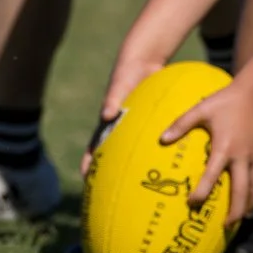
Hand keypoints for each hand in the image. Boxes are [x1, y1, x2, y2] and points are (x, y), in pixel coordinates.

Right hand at [83, 51, 166, 175]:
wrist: (144, 60)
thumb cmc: (127, 72)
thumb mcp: (119, 85)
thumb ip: (113, 98)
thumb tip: (107, 115)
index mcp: (108, 122)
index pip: (95, 146)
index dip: (89, 163)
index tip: (85, 180)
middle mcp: (119, 127)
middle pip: (114, 154)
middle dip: (111, 172)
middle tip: (112, 192)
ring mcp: (134, 126)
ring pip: (132, 151)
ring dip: (135, 166)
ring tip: (142, 187)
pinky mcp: (148, 122)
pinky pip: (152, 141)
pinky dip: (156, 152)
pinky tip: (167, 166)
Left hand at [161, 80, 252, 224]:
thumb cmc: (225, 100)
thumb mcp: (201, 109)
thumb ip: (181, 124)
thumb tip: (162, 139)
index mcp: (224, 148)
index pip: (212, 176)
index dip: (202, 192)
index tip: (192, 204)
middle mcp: (242, 157)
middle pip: (241, 192)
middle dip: (235, 212)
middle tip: (226, 227)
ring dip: (248, 206)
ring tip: (240, 219)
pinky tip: (250, 196)